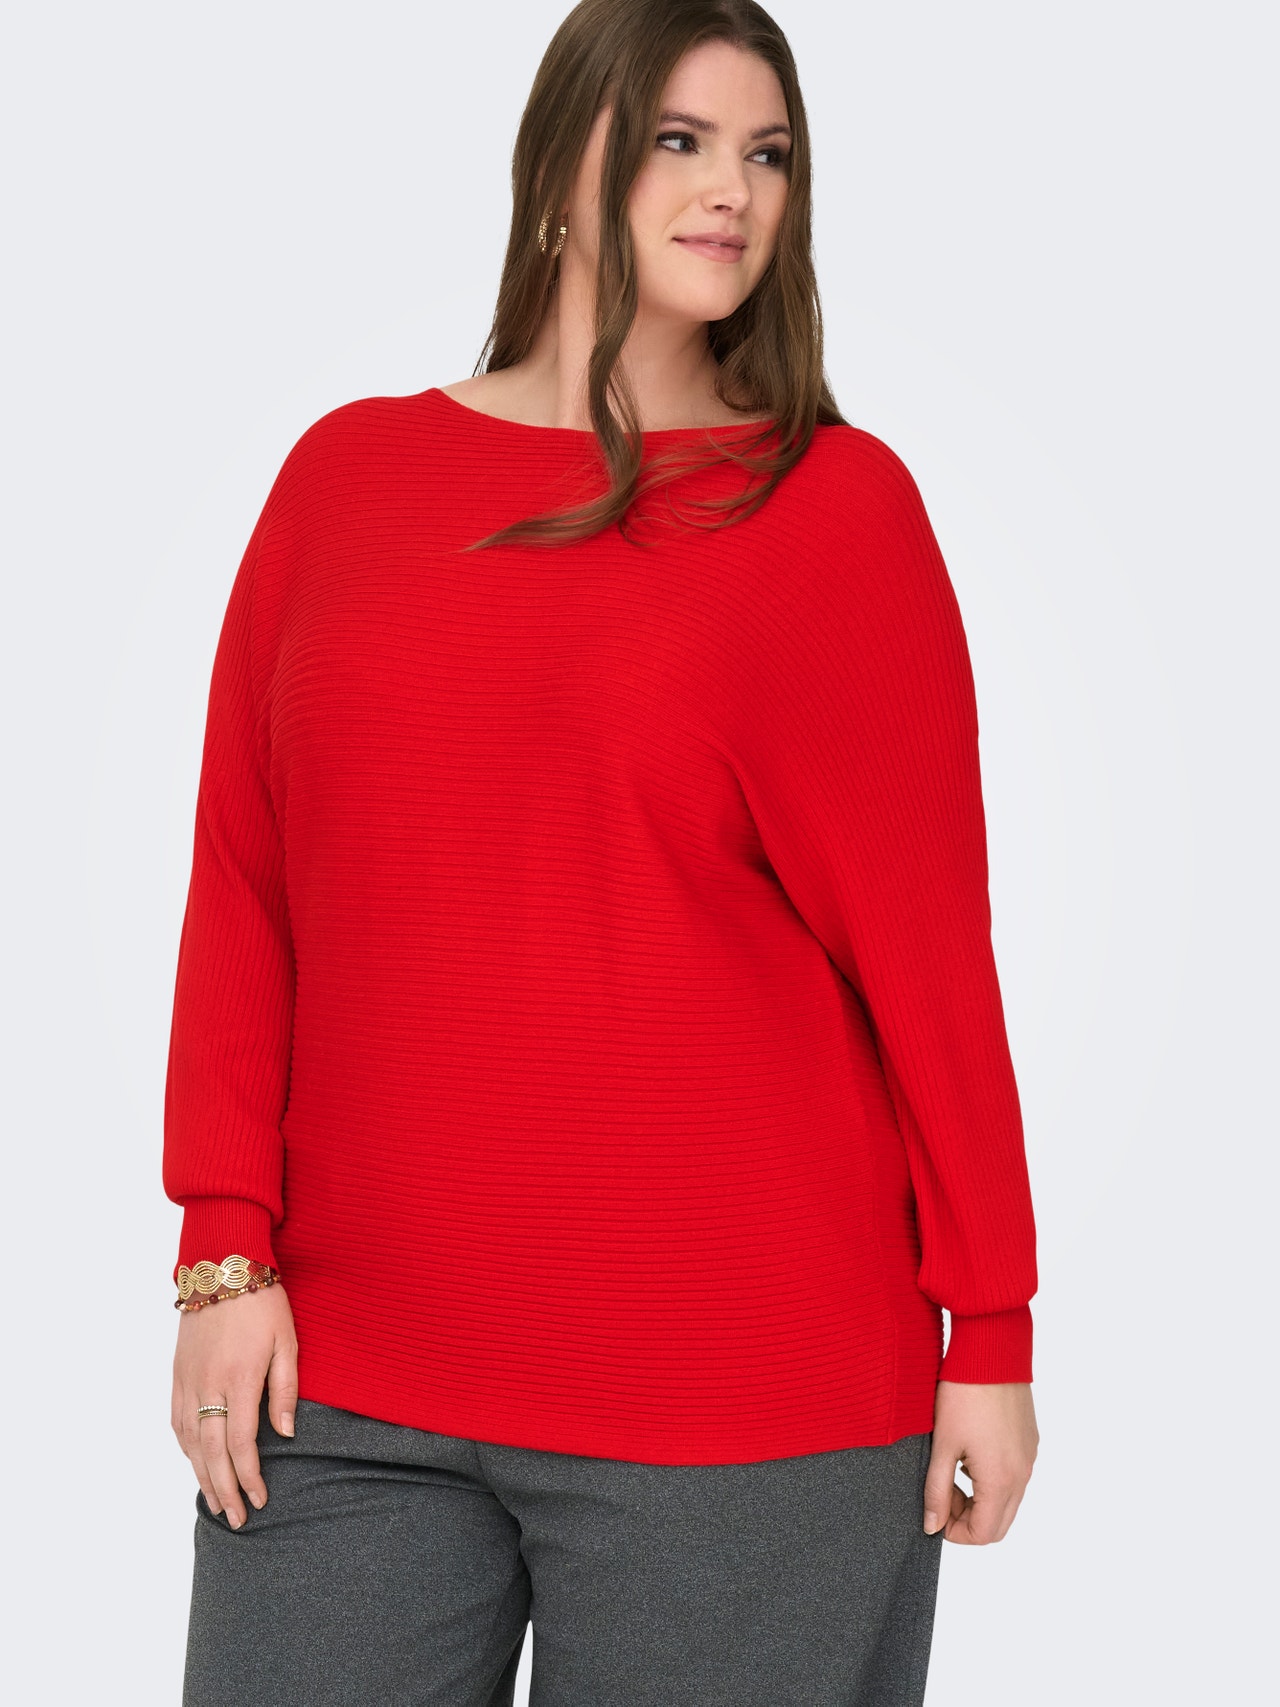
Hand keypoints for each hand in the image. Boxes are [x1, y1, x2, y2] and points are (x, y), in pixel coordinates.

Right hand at [171, 1283, 298, 1528]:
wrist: (222, 1266)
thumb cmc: (263, 1302)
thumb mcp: (287, 1342)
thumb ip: (285, 1390)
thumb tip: (286, 1434)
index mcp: (240, 1379)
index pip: (243, 1444)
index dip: (250, 1476)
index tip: (261, 1500)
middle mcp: (209, 1385)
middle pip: (213, 1452)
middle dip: (226, 1489)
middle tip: (238, 1518)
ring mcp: (188, 1380)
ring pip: (190, 1442)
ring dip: (202, 1476)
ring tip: (216, 1502)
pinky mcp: (177, 1372)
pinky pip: (176, 1420)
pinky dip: (185, 1448)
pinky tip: (194, 1463)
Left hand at [923, 1380, 1037, 1543]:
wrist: (991, 1351)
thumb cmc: (963, 1394)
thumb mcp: (942, 1444)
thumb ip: (936, 1490)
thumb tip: (932, 1525)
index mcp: (1001, 1480)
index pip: (984, 1534)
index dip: (956, 1532)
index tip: (935, 1511)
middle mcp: (1023, 1474)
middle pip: (999, 1523)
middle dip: (968, 1519)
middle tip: (942, 1493)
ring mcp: (1029, 1457)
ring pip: (1008, 1500)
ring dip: (980, 1498)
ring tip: (952, 1468)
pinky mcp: (1030, 1441)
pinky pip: (1015, 1476)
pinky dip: (993, 1479)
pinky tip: (970, 1451)